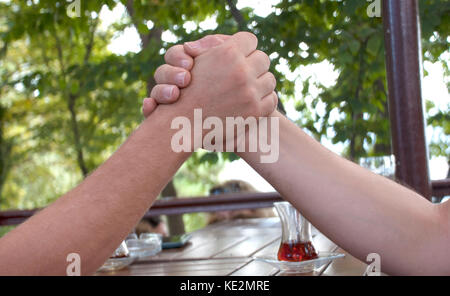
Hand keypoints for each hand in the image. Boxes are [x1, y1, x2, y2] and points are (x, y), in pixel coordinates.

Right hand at [144, 33, 276, 119]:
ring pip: (270, 79)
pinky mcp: (255, 111)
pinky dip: (264, 100)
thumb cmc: (186, 89)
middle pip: (264, 58)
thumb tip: (231, 41)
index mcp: (228, 53)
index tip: (240, 55)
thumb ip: (214, 46)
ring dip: (260, 83)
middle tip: (245, 72)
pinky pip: (272, 99)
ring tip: (249, 87)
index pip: (250, 40)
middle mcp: (241, 71)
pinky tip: (253, 101)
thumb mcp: (196, 60)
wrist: (183, 123)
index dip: (245, 47)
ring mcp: (250, 92)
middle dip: (254, 65)